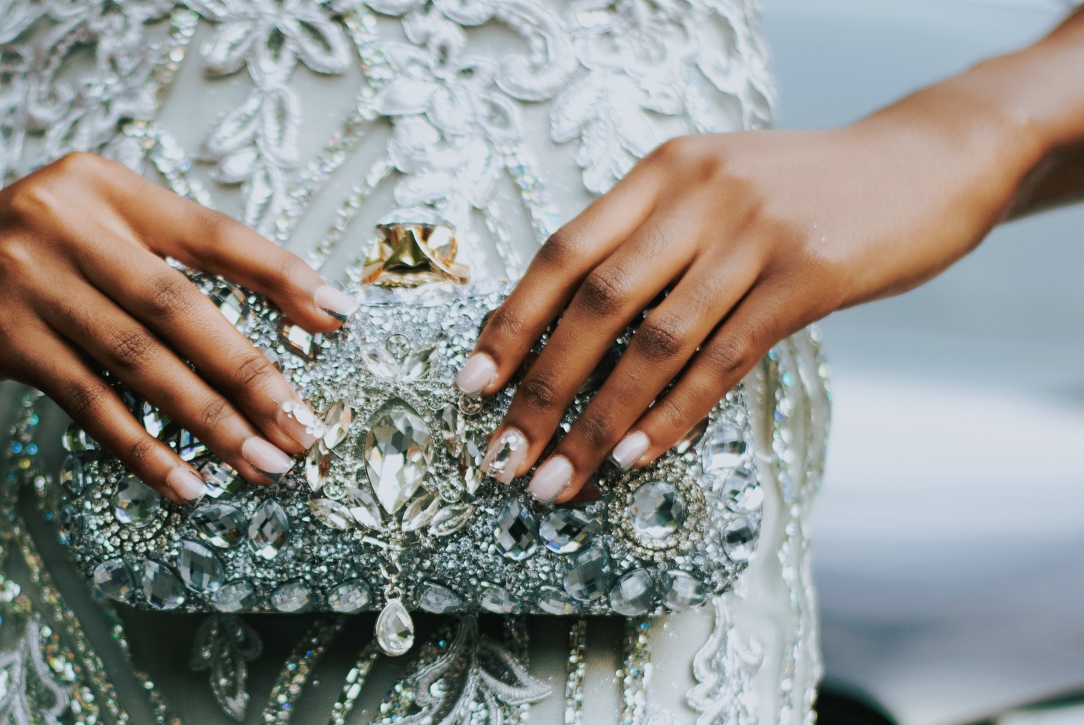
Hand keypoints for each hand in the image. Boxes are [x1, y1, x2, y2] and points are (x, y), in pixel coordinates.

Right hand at [0, 152, 358, 502]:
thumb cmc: (30, 256)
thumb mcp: (94, 231)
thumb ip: (170, 263)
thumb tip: (284, 324)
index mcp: (108, 187)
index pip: (213, 233)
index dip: (281, 276)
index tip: (340, 319)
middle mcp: (67, 221)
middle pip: (180, 306)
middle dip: (251, 373)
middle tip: (303, 428)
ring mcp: (28, 277)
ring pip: (138, 360)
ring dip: (209, 420)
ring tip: (261, 464)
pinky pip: (88, 402)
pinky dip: (142, 447)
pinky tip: (185, 481)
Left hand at [455, 101, 1034, 503]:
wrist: (927, 162)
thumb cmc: (804, 190)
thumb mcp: (713, 189)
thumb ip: (650, 242)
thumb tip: (569, 334)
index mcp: (661, 172)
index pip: (562, 252)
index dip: (511, 323)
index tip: (472, 385)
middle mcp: (698, 195)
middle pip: (595, 303)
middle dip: (540, 389)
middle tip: (504, 456)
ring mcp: (755, 234)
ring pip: (656, 343)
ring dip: (598, 422)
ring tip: (559, 479)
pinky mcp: (810, 276)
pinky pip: (725, 359)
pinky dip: (673, 413)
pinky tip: (636, 456)